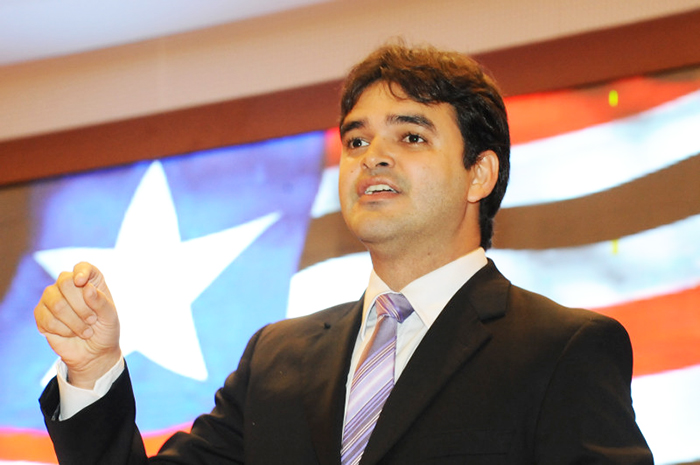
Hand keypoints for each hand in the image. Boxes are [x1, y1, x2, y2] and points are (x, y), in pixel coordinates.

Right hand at [35, 262, 120, 388]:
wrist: (94, 353)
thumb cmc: (105, 330)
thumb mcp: (110, 317)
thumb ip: (101, 301)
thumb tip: (85, 286)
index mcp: (90, 281)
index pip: (82, 267)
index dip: (81, 271)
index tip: (82, 282)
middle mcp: (68, 285)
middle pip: (65, 282)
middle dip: (81, 306)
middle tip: (92, 320)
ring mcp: (52, 298)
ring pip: (56, 302)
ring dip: (73, 321)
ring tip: (85, 331)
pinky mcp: (41, 314)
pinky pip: (46, 318)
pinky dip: (63, 330)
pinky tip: (70, 334)